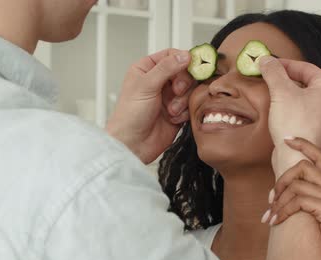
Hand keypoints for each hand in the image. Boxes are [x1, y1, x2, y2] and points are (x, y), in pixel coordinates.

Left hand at [106, 49, 194, 163]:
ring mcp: (169, 96)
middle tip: (176, 91)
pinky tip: (172, 119)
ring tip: (171, 110)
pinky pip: (191, 105)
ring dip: (182, 100)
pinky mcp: (178, 112)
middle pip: (185, 72)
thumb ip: (167, 68)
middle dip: (183, 83)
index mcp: (147, 69)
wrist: (133, 144)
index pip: (172, 55)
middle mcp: (159, 81)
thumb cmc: (129, 116)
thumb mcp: (146, 85)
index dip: (183, 60)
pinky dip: (184, 112)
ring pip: (190, 89)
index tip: (190, 67)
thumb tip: (185, 55)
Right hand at [259, 56, 320, 176]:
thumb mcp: (281, 91)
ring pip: (305, 99)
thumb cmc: (294, 124)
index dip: (284, 64)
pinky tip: (279, 112)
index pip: (306, 68)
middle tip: (268, 78)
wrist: (296, 158)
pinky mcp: (320, 132)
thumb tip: (266, 60)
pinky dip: (292, 110)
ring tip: (272, 94)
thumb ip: (273, 71)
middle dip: (285, 80)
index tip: (268, 64)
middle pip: (306, 83)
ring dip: (288, 95)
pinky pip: (305, 114)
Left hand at [264, 137, 320, 259]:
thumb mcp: (318, 219)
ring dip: (277, 201)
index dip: (304, 144)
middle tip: (270, 200)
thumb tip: (280, 194)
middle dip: (281, 180)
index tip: (287, 139)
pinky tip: (275, 223)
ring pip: (297, 184)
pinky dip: (282, 211)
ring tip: (269, 218)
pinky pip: (298, 200)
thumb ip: (306, 203)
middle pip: (303, 166)